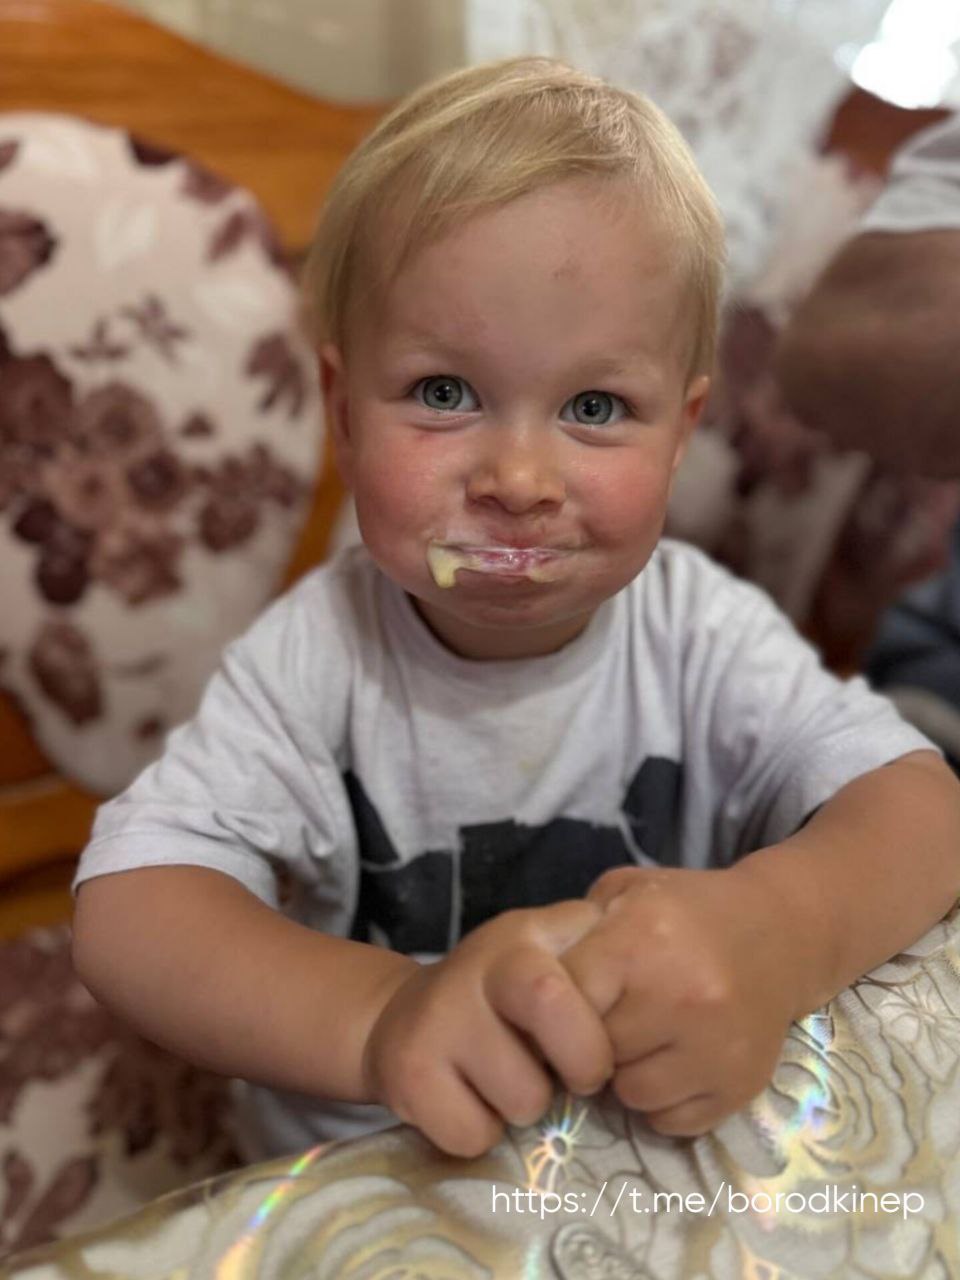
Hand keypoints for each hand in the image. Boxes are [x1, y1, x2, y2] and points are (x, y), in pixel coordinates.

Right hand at [361, 901, 613, 1156]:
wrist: (403, 1018)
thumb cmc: (504, 1000)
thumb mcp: (553, 956)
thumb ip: (603, 956)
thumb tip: (657, 983)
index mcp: (529, 933)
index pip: (595, 961)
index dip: (612, 1020)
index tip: (606, 1044)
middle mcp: (481, 961)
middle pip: (553, 1004)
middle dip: (583, 1062)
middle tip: (572, 1075)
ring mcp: (439, 1013)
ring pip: (523, 1098)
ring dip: (528, 1108)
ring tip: (509, 1080)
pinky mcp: (409, 1070)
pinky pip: (474, 1135)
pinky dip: (481, 1133)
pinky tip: (471, 1099)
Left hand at [561, 864, 798, 1136]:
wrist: (782, 932)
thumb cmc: (687, 912)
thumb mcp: (625, 892)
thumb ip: (574, 929)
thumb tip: (526, 985)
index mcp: (642, 940)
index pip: (562, 999)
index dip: (555, 1007)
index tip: (567, 1002)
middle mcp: (681, 996)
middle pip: (592, 1054)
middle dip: (593, 1041)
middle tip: (614, 1015)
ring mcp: (715, 1047)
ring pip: (629, 1095)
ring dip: (628, 1073)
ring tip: (650, 1035)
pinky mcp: (739, 1087)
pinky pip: (670, 1120)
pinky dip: (666, 1098)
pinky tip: (678, 1057)